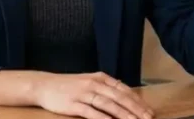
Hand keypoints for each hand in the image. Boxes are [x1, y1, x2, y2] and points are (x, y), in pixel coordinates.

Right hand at [33, 72, 153, 118]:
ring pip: (108, 104)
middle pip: (119, 97)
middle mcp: (94, 84)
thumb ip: (106, 87)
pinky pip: (91, 112)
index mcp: (100, 78)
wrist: (44, 85)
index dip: (137, 101)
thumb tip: (124, 94)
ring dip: (123, 114)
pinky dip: (103, 118)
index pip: (123, 89)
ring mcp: (83, 94)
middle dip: (136, 109)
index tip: (149, 111)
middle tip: (148, 118)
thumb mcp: (89, 81)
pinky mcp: (74, 104)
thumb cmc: (68, 86)